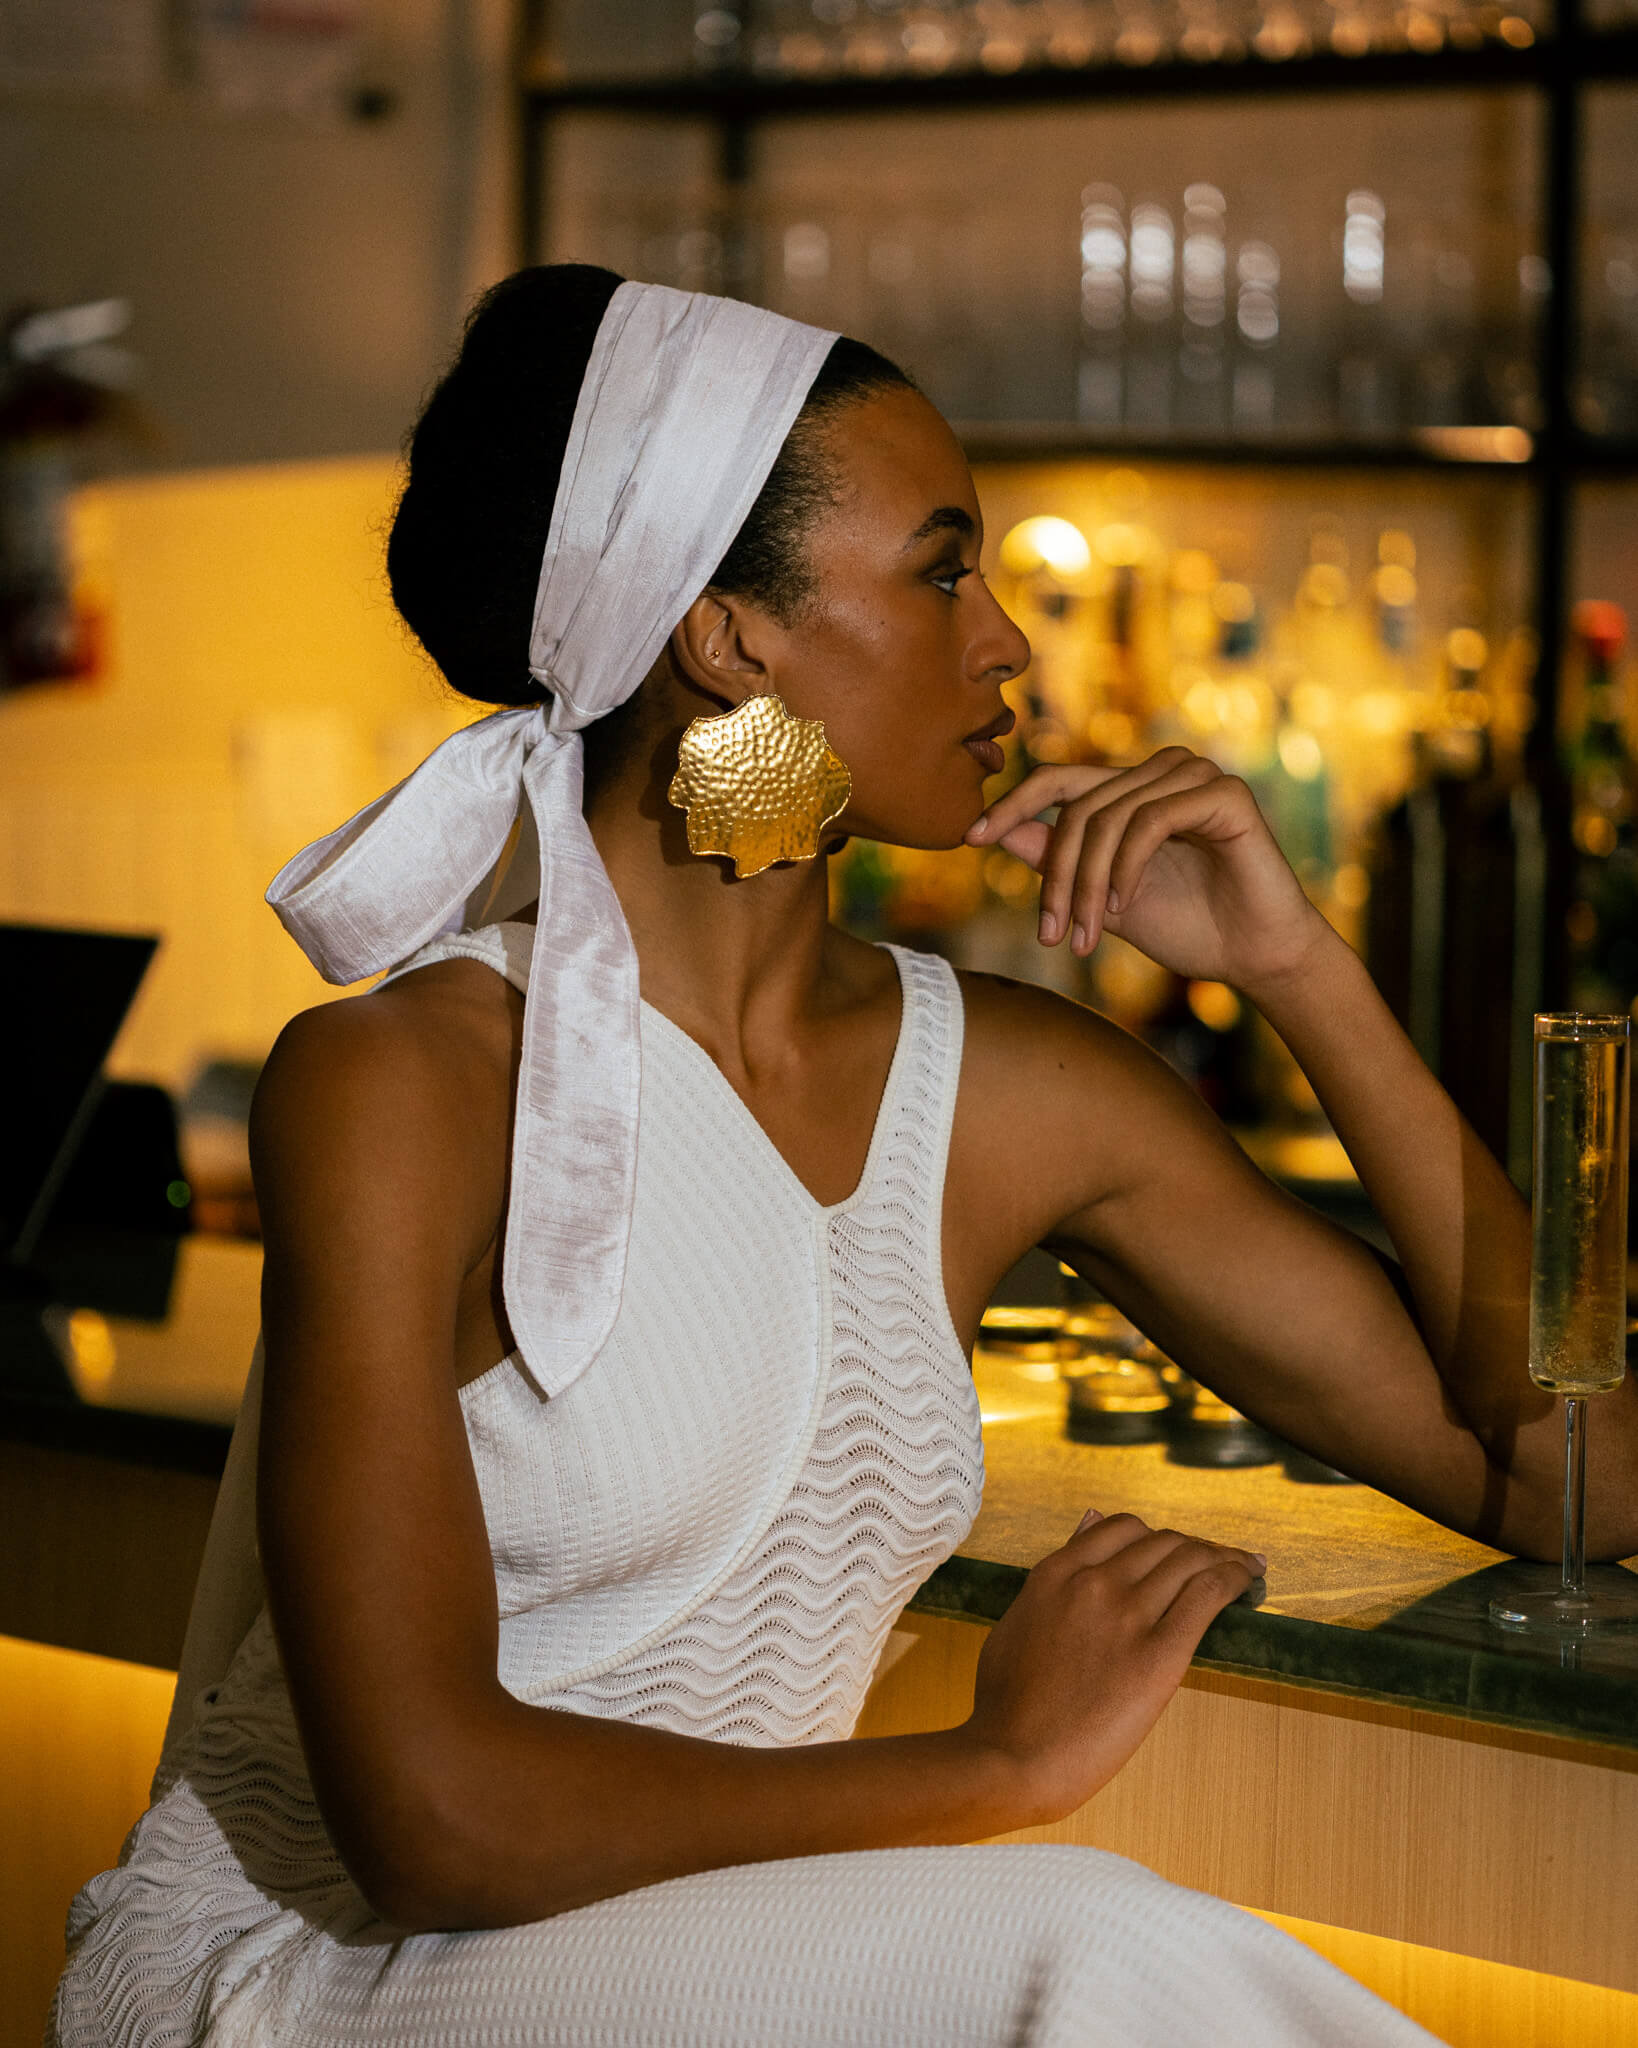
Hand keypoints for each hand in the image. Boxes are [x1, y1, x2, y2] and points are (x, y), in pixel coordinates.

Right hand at [959, 1508, 1263, 1826]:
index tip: (1174, 1551)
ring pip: (1190, 1560)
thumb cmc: (1005, 1704)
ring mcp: (1126, 1615)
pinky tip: (1249, 1580)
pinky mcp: (1158, 1655)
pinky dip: (1234, 1578)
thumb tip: (1087, 1524)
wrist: (1012, 1758)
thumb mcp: (1017, 1621)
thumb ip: (1053, 1577)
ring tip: (1246, 1567)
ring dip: (1224, 1558)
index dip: (1156, 1537)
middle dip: (1195, 1548)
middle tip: (1218, 1563)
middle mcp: (1094, 1582)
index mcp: (1055, 1574)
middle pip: (1162, 1542)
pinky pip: (1206, 1595)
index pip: (1122, 1528)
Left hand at [966, 748, 1328, 994]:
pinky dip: (1126, 867)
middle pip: (1077, 807)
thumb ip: (1058, 861)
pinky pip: (1150, 820)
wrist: (1253, 957)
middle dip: (1056, 876)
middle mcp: (1161, 772)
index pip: (1057, 781)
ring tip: (1085, 934)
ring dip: (1087, 882)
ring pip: (1109, 816)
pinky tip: (1122, 905)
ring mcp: (1195, 776)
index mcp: (1132, 789)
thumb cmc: (1187, 926)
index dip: (1011, 805)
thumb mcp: (1102, 897)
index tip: (971, 838)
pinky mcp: (1224, 793)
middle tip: (1050, 935)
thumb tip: (998, 834)